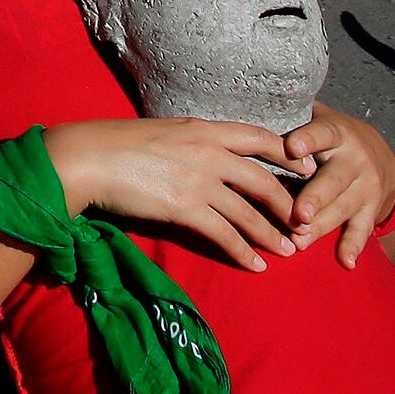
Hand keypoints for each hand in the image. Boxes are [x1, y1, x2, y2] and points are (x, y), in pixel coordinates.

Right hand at [43, 117, 305, 268]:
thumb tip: (207, 155)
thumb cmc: (116, 143)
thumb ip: (190, 142)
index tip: (306, 168)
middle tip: (303, 222)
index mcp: (202, 128)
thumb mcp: (162, 131)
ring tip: (288, 251)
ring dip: (272, 235)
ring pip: (249, 212)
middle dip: (287, 205)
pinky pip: (225, 234)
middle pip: (263, 180)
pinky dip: (244, 252)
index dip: (287, 154)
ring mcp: (199, 180)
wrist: (88, 158)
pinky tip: (255, 265)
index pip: (258, 137)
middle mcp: (208, 151)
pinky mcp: (186, 207)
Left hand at [284, 105, 394, 263]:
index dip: (307, 140)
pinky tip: (345, 262)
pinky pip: (363, 229)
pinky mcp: (373, 209)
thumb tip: (237, 118)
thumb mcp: (316, 121)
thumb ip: (287, 122)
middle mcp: (354, 159)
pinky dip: (353, 246)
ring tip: (300, 241)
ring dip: (322, 226)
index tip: (291, 147)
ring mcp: (367, 186)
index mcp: (336, 133)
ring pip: (343, 208)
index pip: (321, 134)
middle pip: (333, 180)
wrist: (380, 154)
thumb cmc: (327, 136)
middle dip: (314, 198)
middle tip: (296, 214)